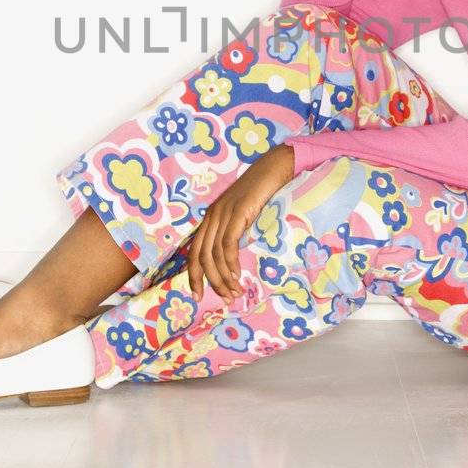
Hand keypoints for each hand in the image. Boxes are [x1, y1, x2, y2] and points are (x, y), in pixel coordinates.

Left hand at [185, 145, 295, 302]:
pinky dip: (230, 263)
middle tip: (224, 299)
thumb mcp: (242, 215)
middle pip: (201, 256)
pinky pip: (228, 244)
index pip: (194, 252)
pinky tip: (237, 275)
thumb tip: (233, 260)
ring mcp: (224, 213)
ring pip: (214, 254)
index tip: (197, 295)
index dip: (193, 276)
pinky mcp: (238, 212)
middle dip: (210, 282)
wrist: (274, 168)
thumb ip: (233, 233)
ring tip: (234, 292)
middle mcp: (212, 216)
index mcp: (210, 218)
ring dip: (223, 277)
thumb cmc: (262, 194)